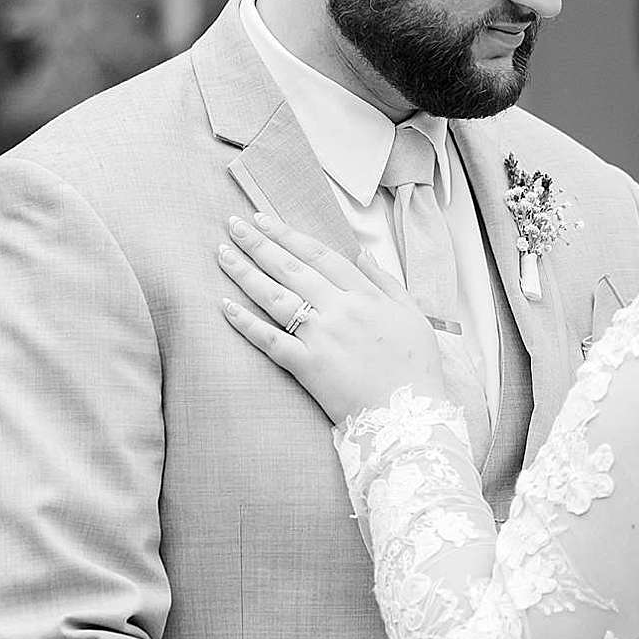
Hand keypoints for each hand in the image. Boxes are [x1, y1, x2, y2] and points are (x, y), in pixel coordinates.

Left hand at [219, 212, 446, 424]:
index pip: (319, 255)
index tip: (265, 221)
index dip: (289, 235)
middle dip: (259, 243)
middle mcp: (340, 310)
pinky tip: (225, 306)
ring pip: (276, 297)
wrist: (409, 417)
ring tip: (222, 254)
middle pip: (291, 268)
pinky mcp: (307, 367)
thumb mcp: (413, 316)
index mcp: (366, 296)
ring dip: (245, 273)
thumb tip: (363, 255)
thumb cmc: (416, 370)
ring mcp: (321, 338)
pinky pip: (270, 340)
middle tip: (233, 225)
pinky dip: (246, 323)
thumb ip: (386, 283)